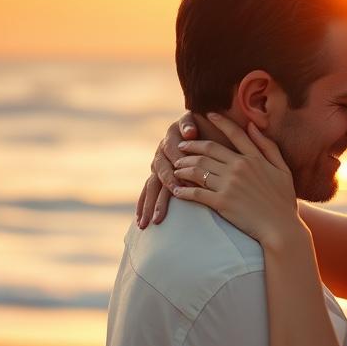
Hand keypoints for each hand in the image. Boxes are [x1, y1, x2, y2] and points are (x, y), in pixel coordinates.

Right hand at [136, 112, 198, 227]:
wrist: (202, 123)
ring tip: (145, 224)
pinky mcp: (159, 174)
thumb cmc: (205, 125)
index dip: (174, 172)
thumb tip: (190, 133)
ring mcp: (159, 164)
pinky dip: (145, 204)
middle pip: (158, 177)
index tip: (180, 188)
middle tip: (158, 216)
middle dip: (157, 198)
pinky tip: (141, 221)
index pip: (170, 159)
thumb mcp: (197, 121)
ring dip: (148, 206)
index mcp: (171, 138)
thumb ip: (190, 125)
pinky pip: (150, 190)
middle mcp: (161, 152)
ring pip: (152, 186)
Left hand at [170, 113, 300, 250]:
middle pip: (208, 150)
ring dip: (183, 167)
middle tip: (181, 147)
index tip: (207, 115)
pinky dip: (184, 190)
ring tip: (176, 168)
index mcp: (254, 158)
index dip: (219, 122)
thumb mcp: (283, 170)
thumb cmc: (284, 201)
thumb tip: (252, 126)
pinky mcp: (221, 202)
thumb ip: (268, 147)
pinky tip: (177, 190)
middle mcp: (239, 167)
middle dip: (191, 146)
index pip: (234, 134)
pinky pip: (196, 192)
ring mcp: (229, 184)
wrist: (281, 229)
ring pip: (198, 168)